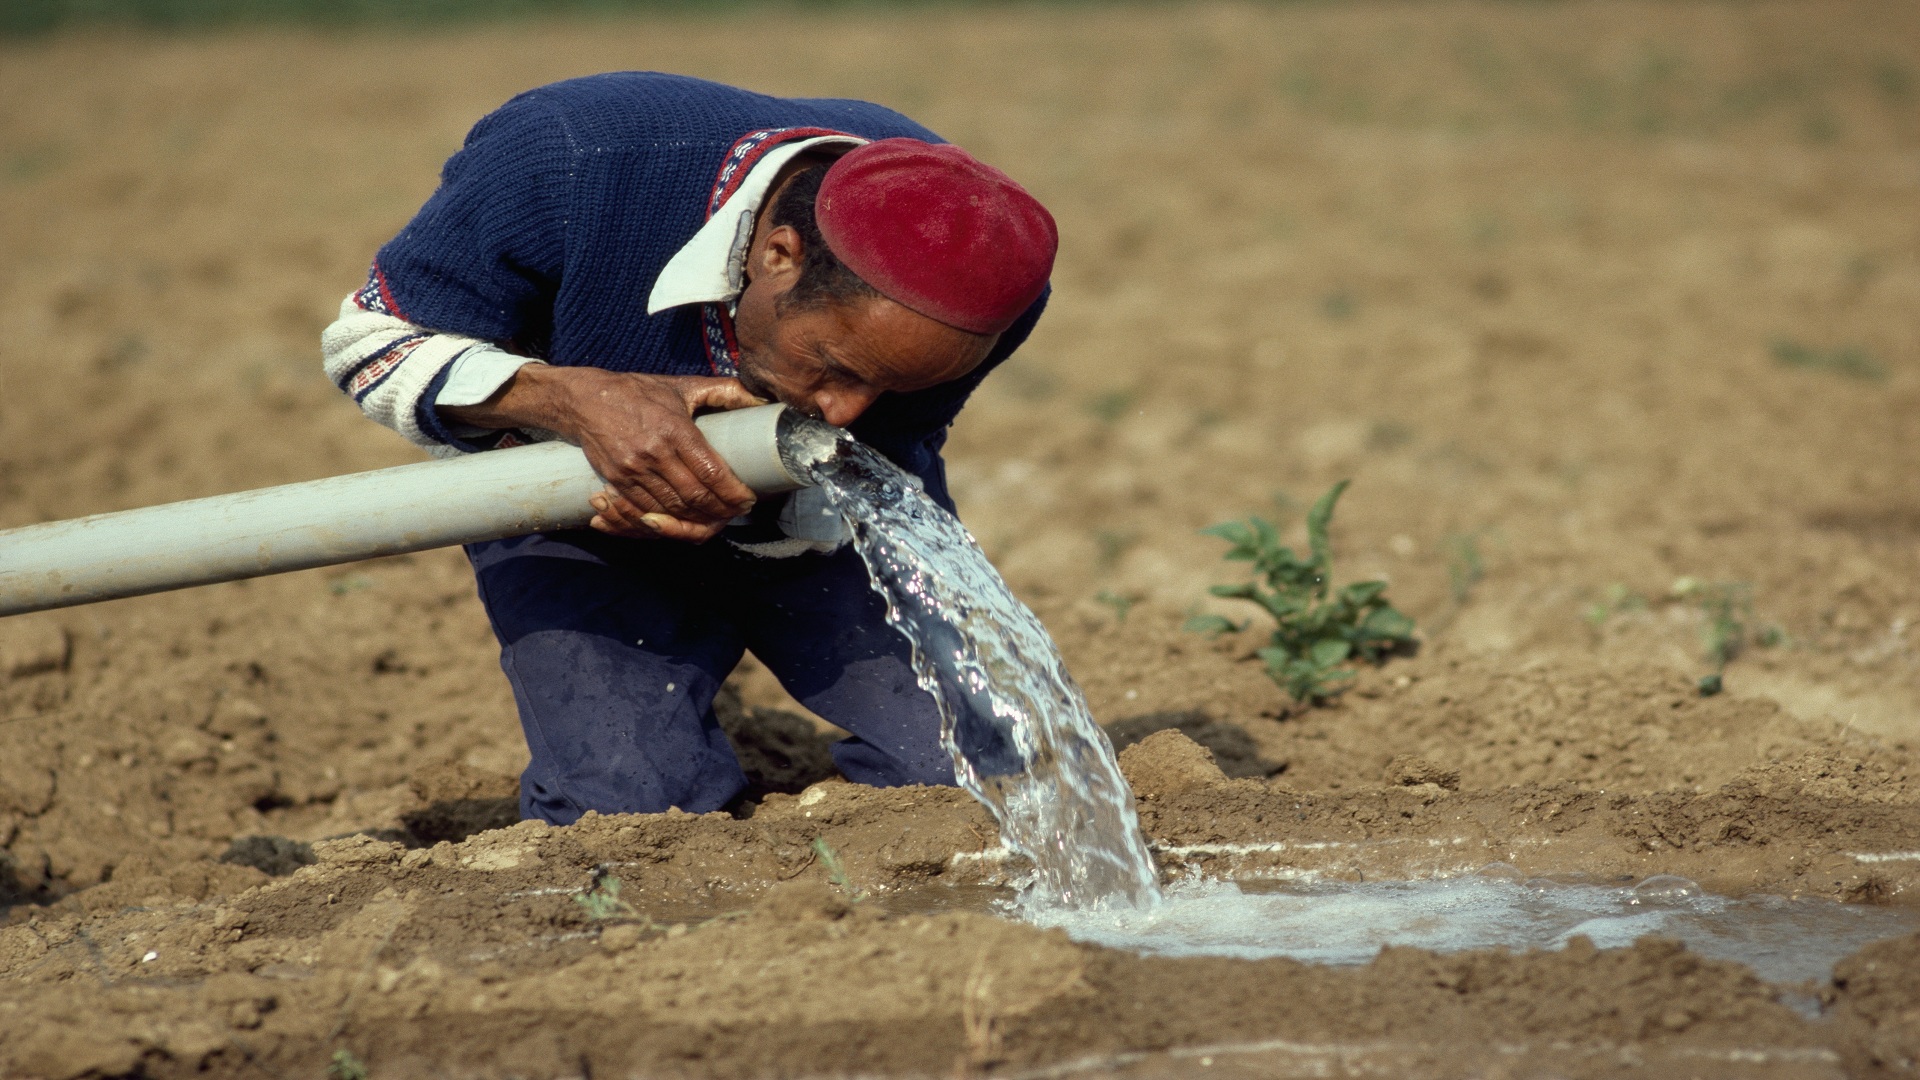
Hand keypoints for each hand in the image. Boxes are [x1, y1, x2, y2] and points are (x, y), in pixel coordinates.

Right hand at [441, 364, 764, 541]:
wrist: (583, 400)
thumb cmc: (637, 392)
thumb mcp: (680, 386)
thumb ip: (722, 390)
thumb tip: (759, 396)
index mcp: (674, 429)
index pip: (711, 472)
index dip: (733, 492)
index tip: (748, 499)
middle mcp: (654, 454)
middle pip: (695, 498)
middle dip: (720, 512)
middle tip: (736, 512)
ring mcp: (633, 471)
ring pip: (672, 509)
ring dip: (697, 521)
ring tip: (716, 518)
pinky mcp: (617, 481)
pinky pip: (646, 512)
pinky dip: (667, 521)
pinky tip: (684, 521)